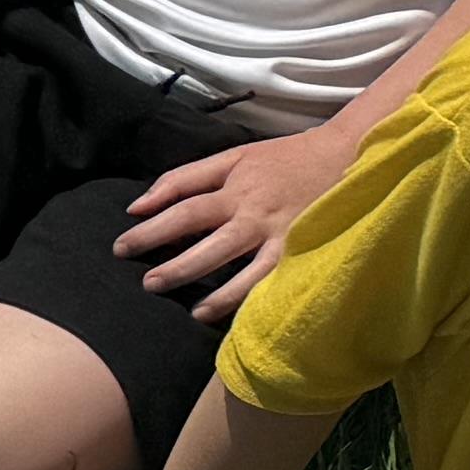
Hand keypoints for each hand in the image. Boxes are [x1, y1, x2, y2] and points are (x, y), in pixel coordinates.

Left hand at [118, 125, 355, 315]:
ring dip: (218, 293)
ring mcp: (283, 234)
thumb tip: (136, 206)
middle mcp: (256, 213)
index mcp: (236, 188)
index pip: (185, 210)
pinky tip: (237, 317)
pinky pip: (278, 280)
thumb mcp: (234, 157)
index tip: (121, 248)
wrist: (348, 152)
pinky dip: (256, 298)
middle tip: (148, 284)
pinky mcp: (304, 250)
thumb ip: (184, 179)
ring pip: (246, 269)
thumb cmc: (283, 159)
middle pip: (210, 243)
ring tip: (192, 311)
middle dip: (176, 267)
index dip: (151, 230)